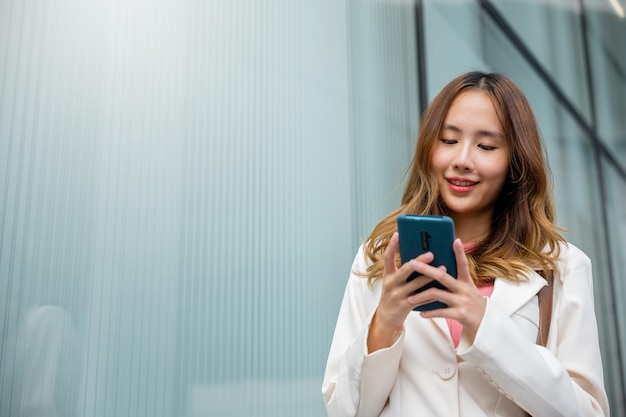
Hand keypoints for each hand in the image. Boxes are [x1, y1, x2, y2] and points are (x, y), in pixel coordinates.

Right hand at [367, 232, 437, 351]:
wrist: (386, 318)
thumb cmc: (394, 295)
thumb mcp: (394, 282)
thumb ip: (404, 271)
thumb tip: (421, 258)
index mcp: (388, 275)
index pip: (387, 258)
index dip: (391, 246)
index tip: (397, 234)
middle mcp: (391, 284)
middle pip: (406, 270)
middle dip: (419, 261)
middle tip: (432, 254)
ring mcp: (397, 295)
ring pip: (416, 284)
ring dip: (431, 276)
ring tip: (444, 268)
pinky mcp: (405, 306)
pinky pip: (421, 298)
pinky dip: (432, 293)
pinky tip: (443, 288)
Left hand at [408, 238, 486, 341]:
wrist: (486, 325)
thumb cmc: (471, 304)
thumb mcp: (466, 290)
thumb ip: (454, 282)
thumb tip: (437, 270)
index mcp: (466, 281)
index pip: (462, 264)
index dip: (459, 252)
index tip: (455, 240)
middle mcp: (464, 289)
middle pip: (442, 276)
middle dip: (425, 269)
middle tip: (412, 263)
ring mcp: (462, 301)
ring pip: (437, 294)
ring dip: (421, 296)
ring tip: (409, 298)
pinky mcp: (460, 314)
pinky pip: (440, 312)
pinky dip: (429, 312)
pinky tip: (420, 313)